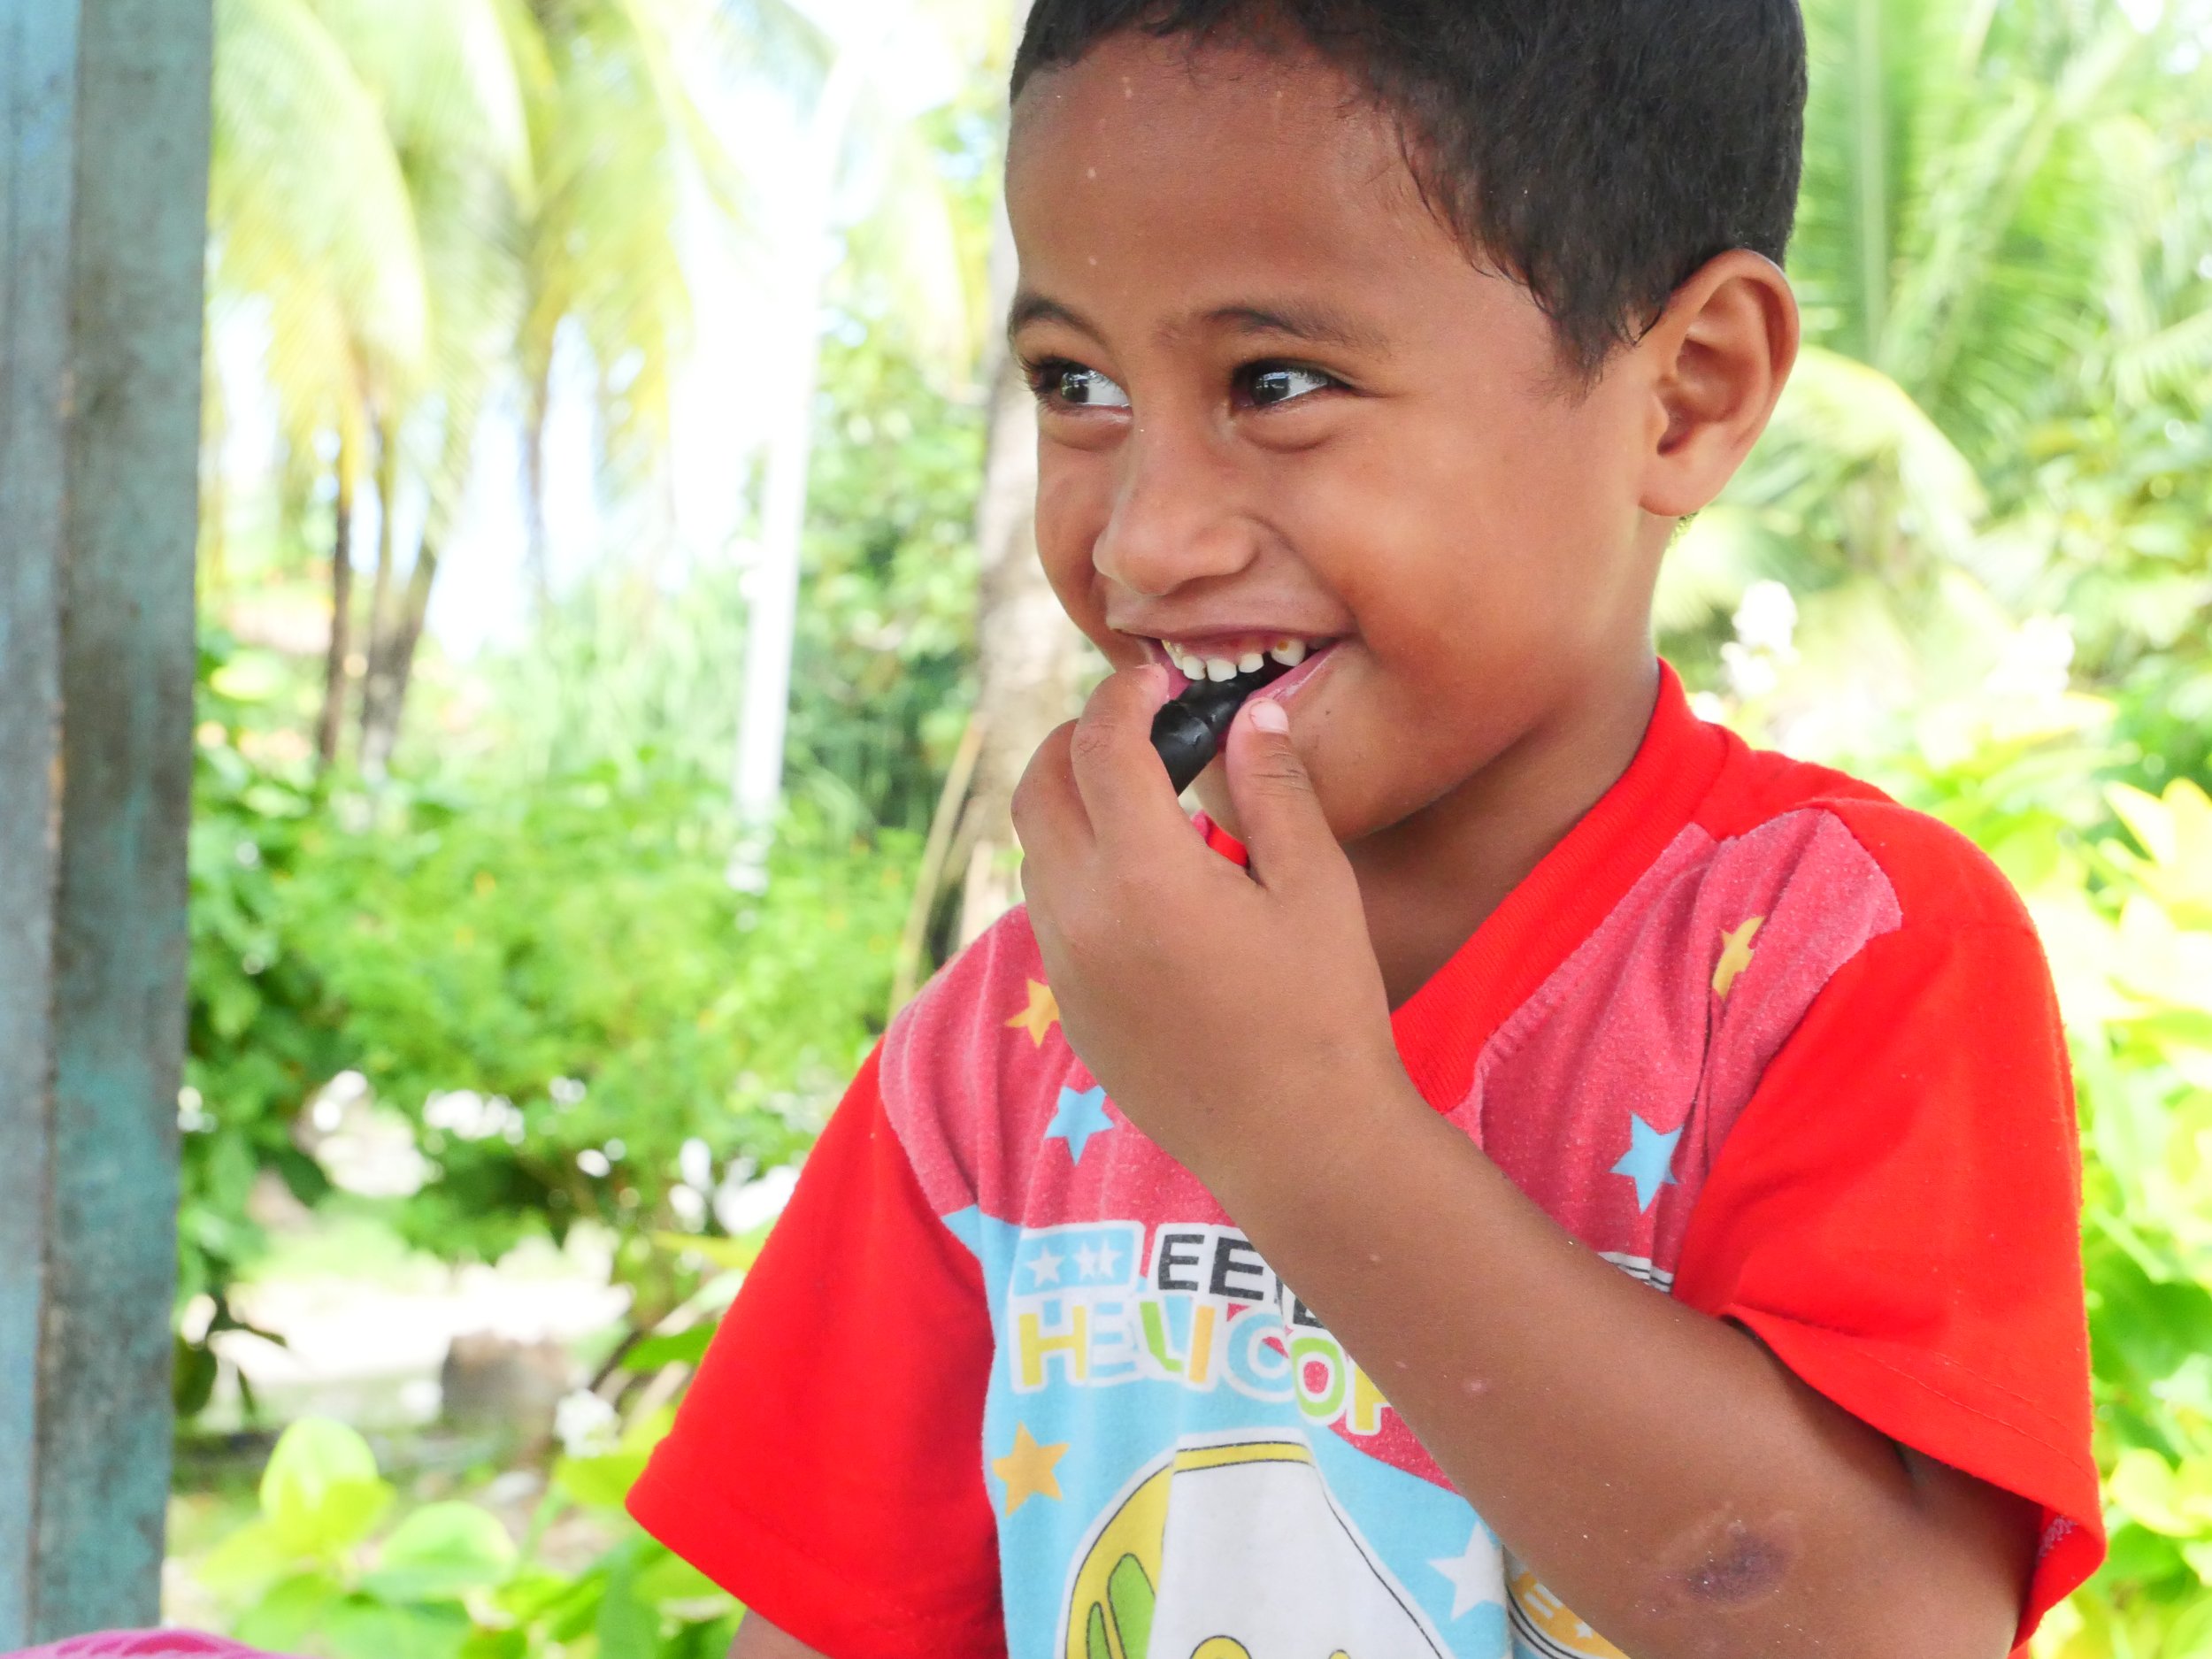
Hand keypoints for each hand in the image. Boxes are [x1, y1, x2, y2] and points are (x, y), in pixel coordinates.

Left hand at [1011, 665, 1401, 1177]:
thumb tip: (1253, 715)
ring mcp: (1067, 968)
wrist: (1299, 1144)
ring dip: (1071, 809)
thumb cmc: (1323, 1012)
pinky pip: (1049, 915)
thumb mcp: (1315, 888)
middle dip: (1077, 741)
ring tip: (1141, 803)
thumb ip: (1275, 790)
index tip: (1155, 680)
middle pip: (1037, 789)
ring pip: (1034, 853)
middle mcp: (1083, 915)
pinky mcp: (1071, 1011)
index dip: (1123, 695)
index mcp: (1144, 873)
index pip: (1101, 746)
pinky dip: (1076, 874)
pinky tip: (1143, 886)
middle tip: (1136, 729)